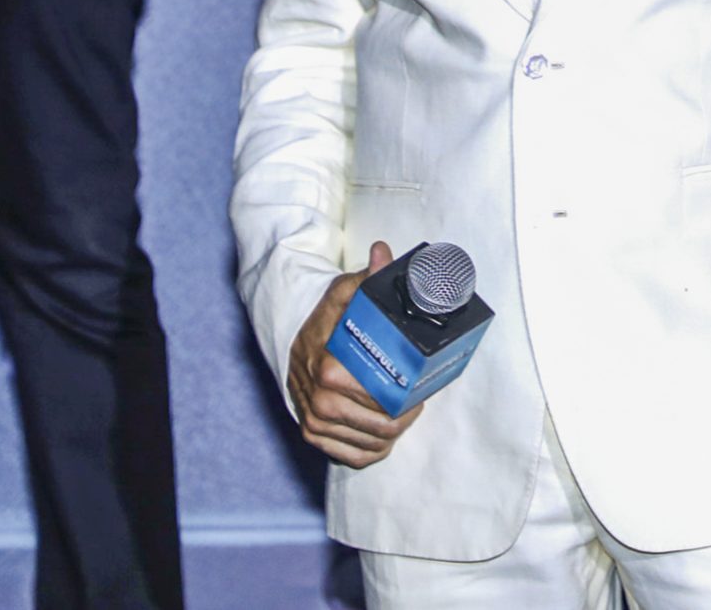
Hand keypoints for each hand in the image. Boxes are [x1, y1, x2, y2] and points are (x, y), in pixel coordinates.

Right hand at [286, 242, 424, 466]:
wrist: (290, 341)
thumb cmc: (325, 318)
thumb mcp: (344, 292)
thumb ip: (368, 277)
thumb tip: (383, 253)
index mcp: (330, 369)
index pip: (381, 399)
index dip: (407, 396)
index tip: (419, 386)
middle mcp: (320, 401)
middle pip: (381, 425)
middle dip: (405, 415)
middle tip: (416, 400)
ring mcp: (315, 422)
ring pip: (370, 444)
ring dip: (392, 433)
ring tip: (403, 414)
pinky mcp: (313, 436)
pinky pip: (353, 457)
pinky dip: (373, 450)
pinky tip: (383, 434)